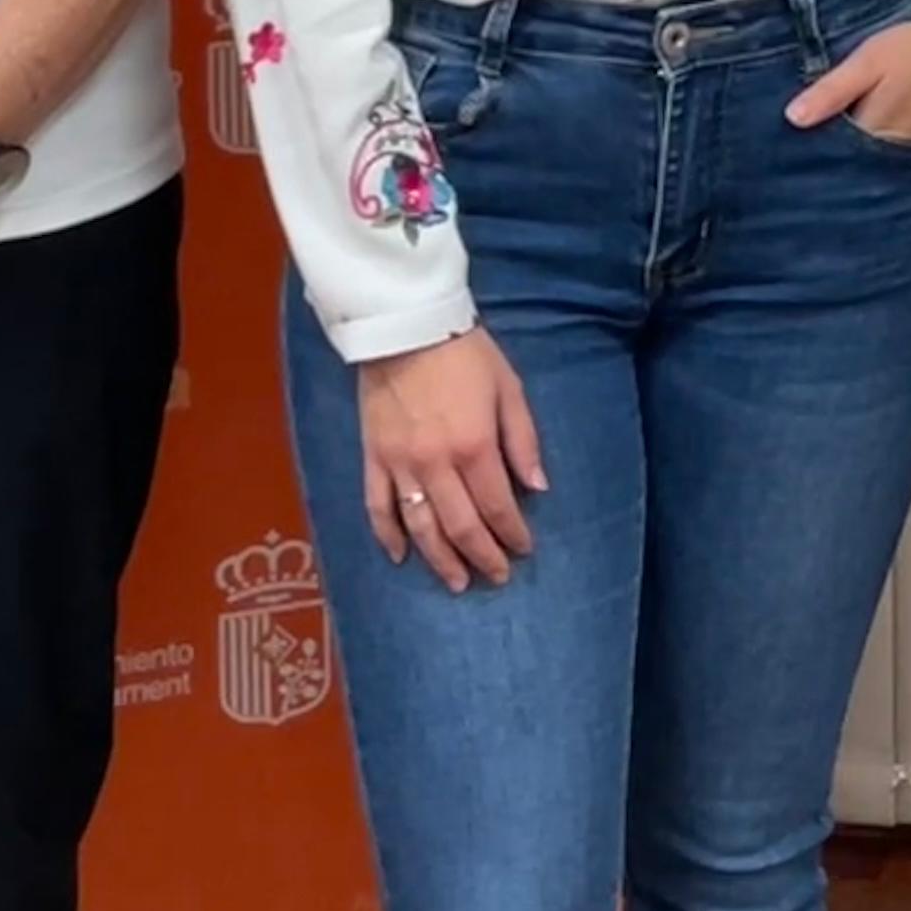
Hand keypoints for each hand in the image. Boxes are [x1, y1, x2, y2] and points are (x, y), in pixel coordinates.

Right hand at [359, 327, 548, 590]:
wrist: (405, 327)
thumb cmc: (466, 355)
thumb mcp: (509, 389)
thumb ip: (523, 441)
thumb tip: (538, 487)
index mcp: (474, 447)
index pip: (498, 506)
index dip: (512, 534)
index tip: (524, 551)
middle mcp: (436, 465)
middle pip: (461, 526)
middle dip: (482, 557)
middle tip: (496, 578)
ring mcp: (400, 465)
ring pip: (420, 527)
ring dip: (440, 560)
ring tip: (457, 582)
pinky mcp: (372, 458)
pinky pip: (378, 507)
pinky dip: (388, 536)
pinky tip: (400, 557)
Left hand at [788, 18, 910, 145]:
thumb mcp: (868, 60)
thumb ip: (832, 91)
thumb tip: (794, 118)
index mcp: (873, 131)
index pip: (831, 150)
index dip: (813, 140)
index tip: (795, 131)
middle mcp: (894, 149)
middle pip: (852, 158)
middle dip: (834, 146)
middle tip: (818, 125)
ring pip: (875, 156)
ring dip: (860, 145)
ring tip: (847, 121)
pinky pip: (898, 149)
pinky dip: (885, 140)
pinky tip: (880, 120)